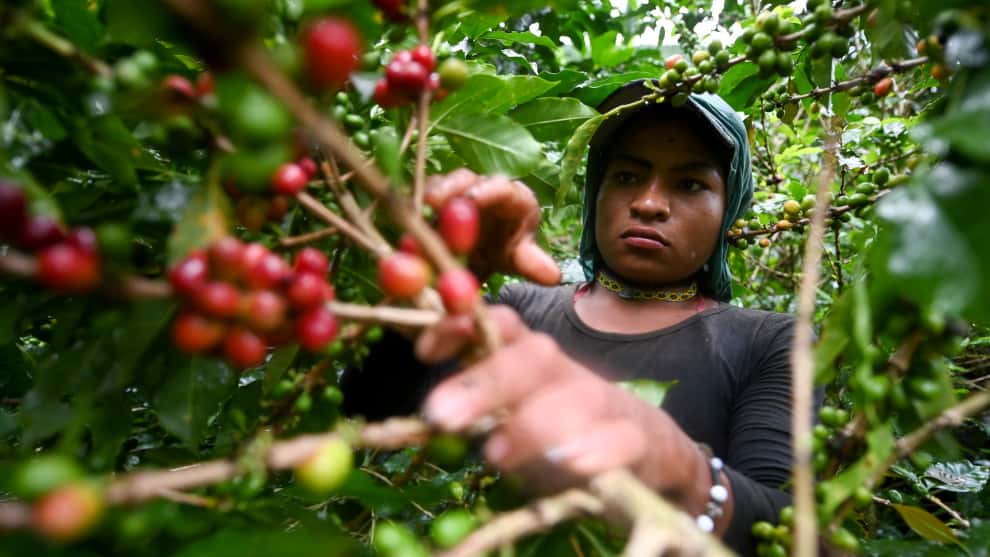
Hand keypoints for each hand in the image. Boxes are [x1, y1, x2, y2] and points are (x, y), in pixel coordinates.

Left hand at [416, 306, 710, 507]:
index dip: (463, 327)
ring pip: (577, 397)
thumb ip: (475, 408)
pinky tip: (569, 465)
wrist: (646, 451)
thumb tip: (425, 414)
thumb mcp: (514, 414)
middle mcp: (566, 373)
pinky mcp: (638, 440)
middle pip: (534, 357)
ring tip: (495, 453)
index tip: (424, 352)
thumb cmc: (560, 432)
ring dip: (533, 423)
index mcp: (531, 360)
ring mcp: (605, 403)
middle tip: (442, 416)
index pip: (500, 324)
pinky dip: (595, 451)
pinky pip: (622, 439)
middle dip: (486, 382)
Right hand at [425, 169, 560, 285]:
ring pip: (443, 185)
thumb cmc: (507, 250)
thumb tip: (553, 276)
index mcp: (513, 197)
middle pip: (468, 179)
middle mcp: (484, 188)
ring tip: (421, 208)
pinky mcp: (435, 202)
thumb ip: (530, 263)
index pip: (503, 187)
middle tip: (434, 201)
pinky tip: (408, 222)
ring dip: (431, 196)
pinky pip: (424, 200)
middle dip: (451, 187)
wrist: (484, 256)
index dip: (487, 191)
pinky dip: (416, 211)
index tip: (472, 200)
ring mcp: (457, 192)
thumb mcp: (518, 259)